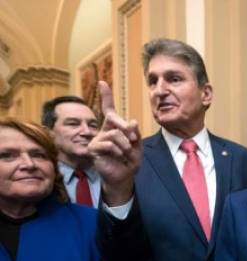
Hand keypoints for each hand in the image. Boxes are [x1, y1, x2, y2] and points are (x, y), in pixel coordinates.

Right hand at [89, 81, 141, 205]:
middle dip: (126, 128)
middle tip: (134, 140)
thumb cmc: (130, 161)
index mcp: (114, 127)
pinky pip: (109, 143)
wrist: (125, 176)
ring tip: (126, 154)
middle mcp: (104, 130)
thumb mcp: (137, 145)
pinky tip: (119, 157)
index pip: (108, 109)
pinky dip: (118, 151)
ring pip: (115, 134)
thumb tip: (132, 120)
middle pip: (114, 118)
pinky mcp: (94, 148)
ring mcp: (98, 138)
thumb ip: (135, 133)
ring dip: (125, 145)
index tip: (102, 82)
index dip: (106, 96)